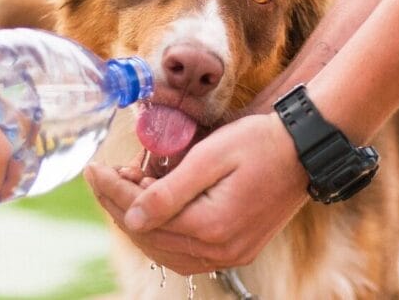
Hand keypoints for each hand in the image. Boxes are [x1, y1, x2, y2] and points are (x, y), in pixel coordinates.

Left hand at [85, 112, 308, 274]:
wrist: (305, 150)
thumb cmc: (260, 143)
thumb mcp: (211, 156)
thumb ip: (169, 191)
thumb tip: (131, 217)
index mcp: (212, 226)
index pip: (144, 216)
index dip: (113, 191)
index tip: (93, 169)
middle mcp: (220, 250)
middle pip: (151, 237)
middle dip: (120, 205)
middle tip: (104, 176)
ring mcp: (230, 254)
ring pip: (165, 250)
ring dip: (139, 221)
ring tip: (126, 188)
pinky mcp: (237, 249)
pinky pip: (186, 253)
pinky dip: (163, 233)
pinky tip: (152, 210)